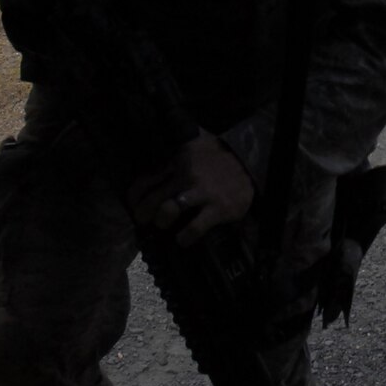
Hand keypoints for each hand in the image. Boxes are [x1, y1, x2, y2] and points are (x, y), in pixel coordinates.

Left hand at [128, 130, 254, 247]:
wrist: (251, 162)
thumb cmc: (218, 157)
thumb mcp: (195, 145)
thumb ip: (174, 152)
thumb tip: (154, 153)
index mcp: (178, 160)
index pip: (146, 180)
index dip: (134, 197)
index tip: (134, 205)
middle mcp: (186, 175)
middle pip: (153, 199)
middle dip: (143, 214)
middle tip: (145, 221)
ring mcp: (202, 192)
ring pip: (168, 210)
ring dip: (161, 222)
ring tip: (163, 227)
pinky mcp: (217, 208)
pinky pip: (194, 228)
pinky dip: (184, 237)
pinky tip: (183, 240)